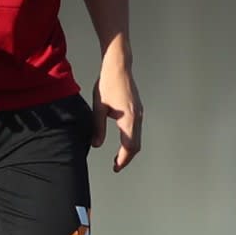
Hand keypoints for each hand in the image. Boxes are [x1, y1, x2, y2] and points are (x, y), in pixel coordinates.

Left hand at [90, 57, 142, 171]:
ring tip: (118, 157)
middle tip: (116, 166)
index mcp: (128, 119)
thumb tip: (96, 145)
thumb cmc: (108, 84)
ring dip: (129, 149)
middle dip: (127, 158)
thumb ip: (98, 128)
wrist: (118, 67)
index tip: (115, 168)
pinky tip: (123, 140)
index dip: (123, 160)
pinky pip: (137, 130)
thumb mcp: (98, 108)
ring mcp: (139, 113)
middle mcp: (137, 117)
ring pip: (138, 138)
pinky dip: (132, 140)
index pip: (129, 147)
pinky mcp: (138, 109)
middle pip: (136, 145)